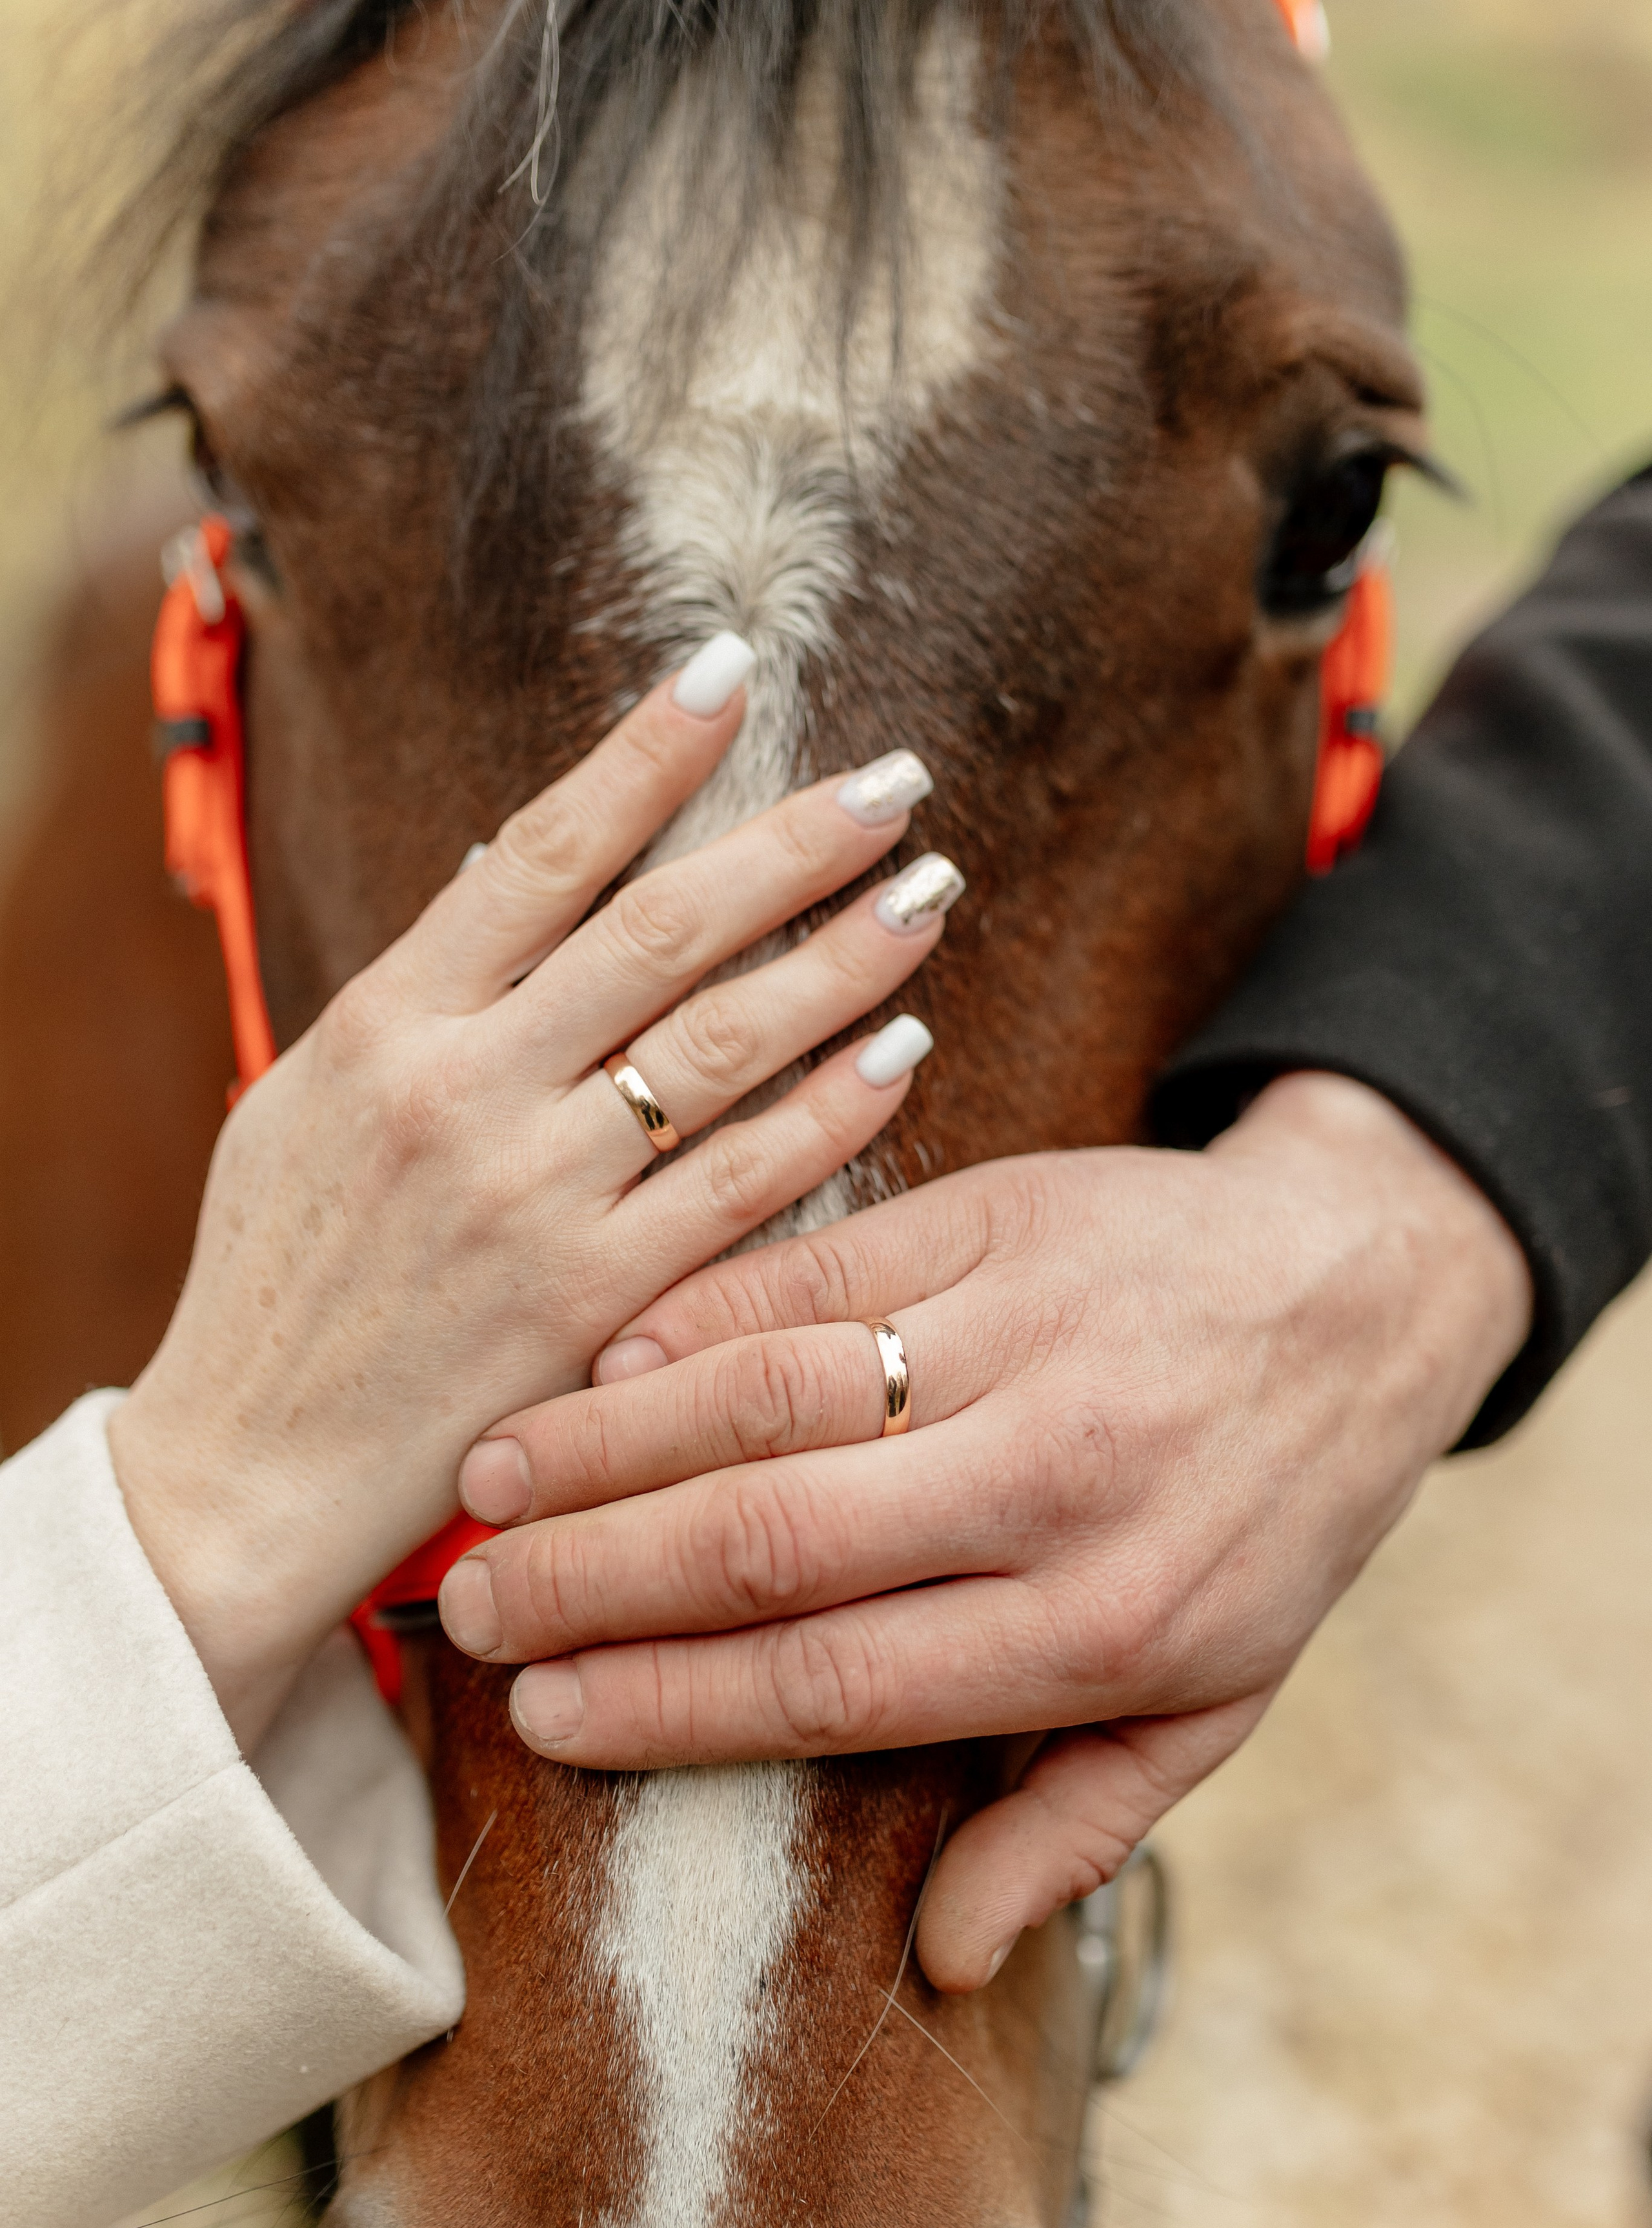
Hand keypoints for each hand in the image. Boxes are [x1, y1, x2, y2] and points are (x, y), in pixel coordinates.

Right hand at [111, 651, 958, 1745]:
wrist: (248, 1470)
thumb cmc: (281, 1276)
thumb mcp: (304, 1102)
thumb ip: (420, 992)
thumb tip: (515, 859)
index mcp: (387, 1023)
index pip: (540, 853)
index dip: (644, 754)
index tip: (731, 670)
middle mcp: (465, 1093)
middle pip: (659, 930)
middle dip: (790, 845)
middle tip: (897, 782)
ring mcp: (534, 1199)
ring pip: (719, 1047)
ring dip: (841, 963)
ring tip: (929, 896)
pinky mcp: (595, 1302)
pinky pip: (741, 1188)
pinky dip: (827, 1114)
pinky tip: (901, 1052)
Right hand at [439, 1072, 1531, 1990]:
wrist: (1359, 1286)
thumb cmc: (1269, 1516)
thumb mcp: (1218, 1698)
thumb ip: (1078, 1824)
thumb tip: (942, 1960)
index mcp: (1097, 1629)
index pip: (831, 1682)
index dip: (668, 1703)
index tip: (546, 1714)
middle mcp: (1053, 1486)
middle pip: (771, 1542)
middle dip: (594, 1582)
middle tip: (470, 1607)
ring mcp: (1022, 1341)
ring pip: (770, 1397)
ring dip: (609, 1443)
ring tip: (489, 1483)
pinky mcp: (996, 1222)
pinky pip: (815, 1275)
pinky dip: (695, 1318)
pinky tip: (602, 1362)